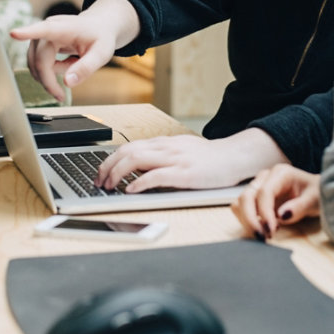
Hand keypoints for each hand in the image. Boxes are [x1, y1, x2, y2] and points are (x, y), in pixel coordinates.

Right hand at [10, 0, 138, 100]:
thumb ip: (86, 68)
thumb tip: (67, 83)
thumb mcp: (102, 53)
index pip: (44, 30)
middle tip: (61, 97)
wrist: (98, 26)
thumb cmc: (100, 37)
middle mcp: (48, 29)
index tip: (14, 33)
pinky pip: (39, 64)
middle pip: (39, 61)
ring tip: (73, 65)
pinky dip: (51, 70)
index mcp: (64, 28)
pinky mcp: (38, 44)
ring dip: (52, 74)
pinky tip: (67, 63)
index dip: (28, 33)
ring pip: (36, 65)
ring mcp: (41, 37)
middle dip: (49, 81)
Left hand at [94, 130, 285, 192]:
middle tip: (99, 182)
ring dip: (117, 174)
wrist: (234, 157)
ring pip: (136, 160)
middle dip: (107, 167)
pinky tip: (130, 190)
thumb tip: (138, 167)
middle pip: (126, 151)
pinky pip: (155, 176)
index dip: (110, 159)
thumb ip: (161, 155)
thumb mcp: (181, 150)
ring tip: (109, 186)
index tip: (101, 172)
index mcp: (163, 143)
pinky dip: (139, 183)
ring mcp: (175, 159)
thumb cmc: (209, 158)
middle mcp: (166, 148)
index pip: (128, 147)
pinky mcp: (184, 174)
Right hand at [231, 164, 320, 239]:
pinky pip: (242, 209)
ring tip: (263, 235)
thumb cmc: (317, 193)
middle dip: (250, 219)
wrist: (316, 193)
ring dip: (247, 221)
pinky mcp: (254, 198)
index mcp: (281, 173)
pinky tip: (262, 229)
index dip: (265, 213)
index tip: (271, 230)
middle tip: (262, 237)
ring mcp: (257, 186)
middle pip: (246, 196)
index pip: (264, 192)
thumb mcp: (315, 199)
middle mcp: (265, 177)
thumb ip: (300, 206)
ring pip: (240, 203)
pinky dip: (247, 221)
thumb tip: (281, 216)